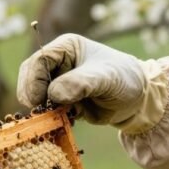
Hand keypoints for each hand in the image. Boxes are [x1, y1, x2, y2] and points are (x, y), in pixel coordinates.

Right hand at [16, 33, 164, 132]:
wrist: (137, 100)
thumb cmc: (125, 79)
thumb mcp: (106, 79)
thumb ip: (81, 83)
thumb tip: (54, 94)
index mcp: (66, 48)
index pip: (39, 61)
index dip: (34, 80)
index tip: (39, 100)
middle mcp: (58, 63)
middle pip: (30, 77)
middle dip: (33, 96)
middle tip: (42, 112)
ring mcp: (57, 82)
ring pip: (34, 95)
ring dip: (41, 109)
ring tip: (60, 116)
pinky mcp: (61, 101)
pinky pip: (45, 110)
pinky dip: (50, 118)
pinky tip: (67, 120)